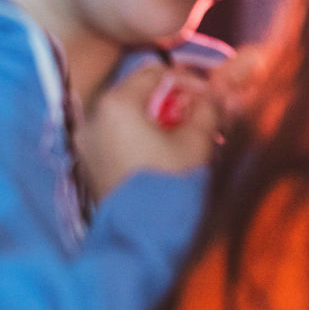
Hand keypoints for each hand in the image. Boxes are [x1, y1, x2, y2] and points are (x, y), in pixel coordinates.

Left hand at [76, 62, 221, 201]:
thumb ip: (208, 110)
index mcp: (116, 105)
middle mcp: (93, 119)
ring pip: (125, 116)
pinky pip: (115, 137)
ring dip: (156, 119)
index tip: (208, 93)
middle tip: (199, 113)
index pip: (154, 73)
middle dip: (171, 99)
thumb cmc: (170, 187)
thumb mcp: (196, 144)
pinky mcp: (88, 164)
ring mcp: (86, 143)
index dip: (186, 79)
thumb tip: (221, 92)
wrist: (142, 236)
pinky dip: (138, 137)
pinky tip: (163, 151)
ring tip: (185, 135)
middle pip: (136, 93)